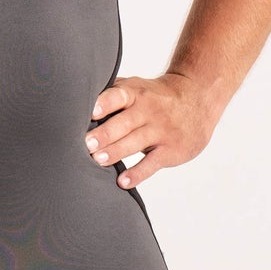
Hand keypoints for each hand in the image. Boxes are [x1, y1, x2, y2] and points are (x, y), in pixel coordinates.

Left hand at [84, 72, 220, 189]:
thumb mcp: (136, 87)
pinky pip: (152, 164)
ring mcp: (161, 130)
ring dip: (115, 152)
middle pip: (123, 123)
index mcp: (135, 93)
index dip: (105, 103)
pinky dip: (137, 173)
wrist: (197, 99)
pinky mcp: (171, 150)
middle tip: (85, 144)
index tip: (91, 112)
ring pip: (135, 143)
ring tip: (97, 160)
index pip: (119, 96)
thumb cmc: (154, 96)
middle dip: (104, 134)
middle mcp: (148, 110)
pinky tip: (123, 181)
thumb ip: (110, 95)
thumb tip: (73, 104)